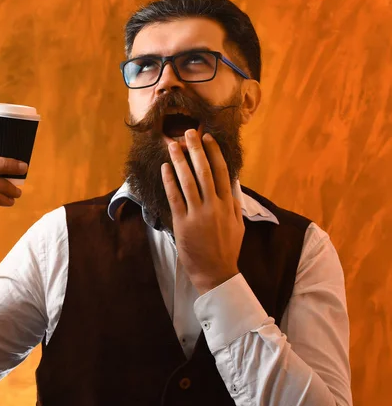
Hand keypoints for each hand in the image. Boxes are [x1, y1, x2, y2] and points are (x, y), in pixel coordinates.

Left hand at [161, 129, 244, 294]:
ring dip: (180, 161)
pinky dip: (170, 181)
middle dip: (196, 150)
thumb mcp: (238, 225)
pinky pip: (175, 197)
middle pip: (204, 172)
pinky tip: (165, 168)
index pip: (222, 172)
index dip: (214, 153)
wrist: (216, 272)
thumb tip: (231, 182)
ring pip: (188, 181)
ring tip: (173, 145)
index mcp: (228, 205)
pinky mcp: (182, 223)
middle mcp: (214, 206)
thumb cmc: (227, 249)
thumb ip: (234, 203)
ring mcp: (198, 214)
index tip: (208, 138)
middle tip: (188, 133)